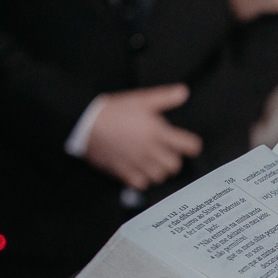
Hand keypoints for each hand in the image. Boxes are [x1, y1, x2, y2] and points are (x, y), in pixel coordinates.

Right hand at [85, 84, 202, 190]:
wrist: (85, 124)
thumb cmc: (113, 111)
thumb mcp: (141, 99)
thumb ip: (165, 98)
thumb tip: (183, 93)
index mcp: (158, 133)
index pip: (190, 146)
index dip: (191, 145)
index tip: (187, 143)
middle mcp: (151, 151)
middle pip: (175, 165)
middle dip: (174, 159)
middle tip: (167, 151)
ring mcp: (138, 164)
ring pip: (159, 176)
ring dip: (159, 170)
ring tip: (153, 160)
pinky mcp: (124, 172)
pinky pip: (141, 184)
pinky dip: (142, 179)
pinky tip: (138, 169)